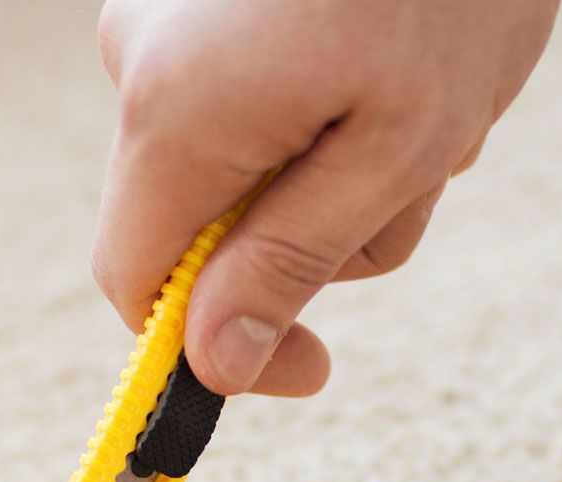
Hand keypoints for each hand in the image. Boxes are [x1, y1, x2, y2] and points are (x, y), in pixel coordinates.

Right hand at [93, 0, 558, 396]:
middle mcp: (141, 60)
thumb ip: (290, 262)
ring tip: (425, 101)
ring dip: (340, 171)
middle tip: (419, 172)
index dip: (210, 347)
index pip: (137, 285)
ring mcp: (165, 19)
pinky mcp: (200, 0)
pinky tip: (392, 60)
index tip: (309, 366)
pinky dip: (330, 110)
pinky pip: (251, 101)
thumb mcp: (395, 150)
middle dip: (313, 233)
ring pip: (242, 167)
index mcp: (175, 112)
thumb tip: (213, 364)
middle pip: (201, 226)